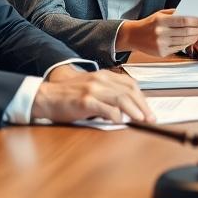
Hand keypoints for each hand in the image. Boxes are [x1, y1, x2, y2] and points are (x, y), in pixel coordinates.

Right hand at [32, 67, 153, 123]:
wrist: (46, 97)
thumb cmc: (69, 96)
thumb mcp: (92, 88)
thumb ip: (108, 93)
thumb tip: (129, 108)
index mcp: (104, 75)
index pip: (130, 84)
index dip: (142, 98)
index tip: (149, 110)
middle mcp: (100, 79)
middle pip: (129, 91)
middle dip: (143, 106)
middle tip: (151, 118)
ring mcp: (93, 89)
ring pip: (121, 98)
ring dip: (135, 110)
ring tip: (142, 120)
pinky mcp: (85, 101)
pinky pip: (106, 108)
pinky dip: (116, 116)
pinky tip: (121, 122)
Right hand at [119, 9, 197, 56]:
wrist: (133, 36)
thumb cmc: (148, 24)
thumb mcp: (159, 14)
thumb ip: (174, 14)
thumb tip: (191, 14)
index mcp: (161, 21)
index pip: (183, 21)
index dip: (196, 21)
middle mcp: (161, 33)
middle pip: (185, 32)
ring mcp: (161, 44)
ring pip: (183, 41)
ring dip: (195, 38)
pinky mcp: (161, 52)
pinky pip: (178, 48)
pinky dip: (186, 44)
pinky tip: (192, 40)